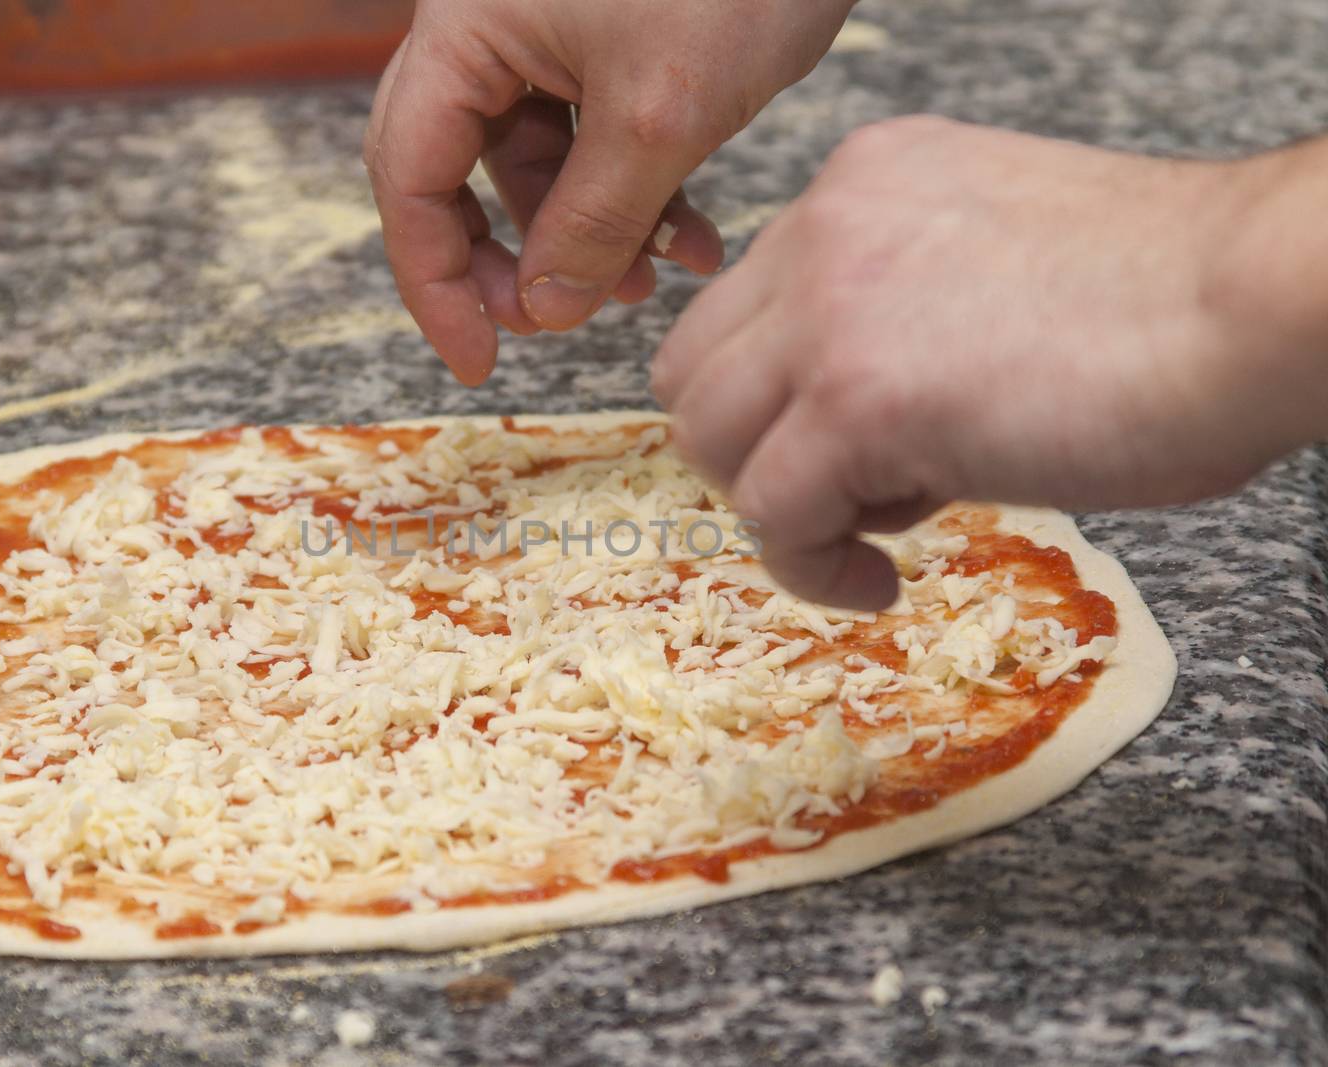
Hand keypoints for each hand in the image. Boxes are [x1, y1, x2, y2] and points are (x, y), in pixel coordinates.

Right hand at [364, 0, 854, 384]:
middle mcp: (492, 27)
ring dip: (592, 234)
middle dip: (513, 259)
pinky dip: (638, 195)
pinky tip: (694, 239)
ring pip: (542, 164)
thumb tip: (545, 310)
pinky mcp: (612, 38)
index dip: (435, 280)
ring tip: (652, 281)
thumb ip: (593, 222)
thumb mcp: (662, 114)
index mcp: (466, 26)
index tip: (477, 360)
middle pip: (459, 172)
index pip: (408, 175)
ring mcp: (551, 30)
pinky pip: (598, 137)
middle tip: (556, 322)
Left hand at [653, 116, 1319, 608]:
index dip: (774, 394)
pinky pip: (771, 514)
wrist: (1252, 303)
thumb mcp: (992, 266)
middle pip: (694, 372)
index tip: (833, 445)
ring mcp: (830, 311)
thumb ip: (900, 308)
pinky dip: (813, 566)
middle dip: (752, 450)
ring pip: (710, 440)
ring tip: (878, 529)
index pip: (740, 306)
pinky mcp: (854, 400)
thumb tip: (846, 414)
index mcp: (862, 186)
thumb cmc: (1169, 303)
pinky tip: (879, 579)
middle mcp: (825, 229)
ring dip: (780, 507)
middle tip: (837, 494)